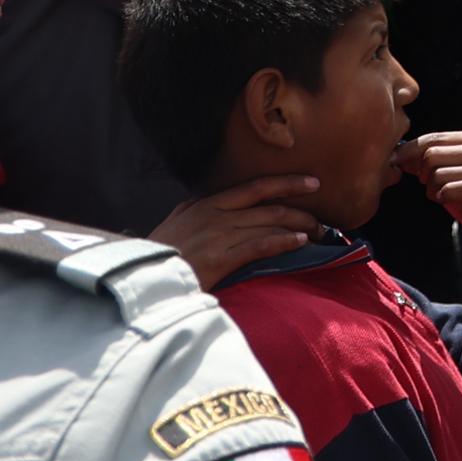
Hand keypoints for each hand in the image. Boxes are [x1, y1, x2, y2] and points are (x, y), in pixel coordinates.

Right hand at [152, 173, 323, 287]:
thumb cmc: (158, 255)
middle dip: (300, 208)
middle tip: (322, 216)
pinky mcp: (219, 257)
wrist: (139, 278)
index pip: (254, 187)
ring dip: (299, 227)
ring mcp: (217, 234)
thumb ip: (196, 210)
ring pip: (269, 223)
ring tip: (316, 233)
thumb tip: (212, 203)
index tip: (311, 182)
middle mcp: (215, 213)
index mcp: (206, 203)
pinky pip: (259, 245)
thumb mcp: (175, 222)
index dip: (286, 183)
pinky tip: (299, 243)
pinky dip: (283, 242)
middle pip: (269, 205)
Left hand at [403, 130, 461, 263]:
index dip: (409, 151)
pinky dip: (442, 196)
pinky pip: (449, 189)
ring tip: (441, 195)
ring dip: (431, 189)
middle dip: (422, 173)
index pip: (432, 137)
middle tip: (430, 186)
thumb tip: (398, 153)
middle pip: (431, 154)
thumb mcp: (451, 170)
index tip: (397, 163)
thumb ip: (430, 158)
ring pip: (437, 173)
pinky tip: (447, 200)